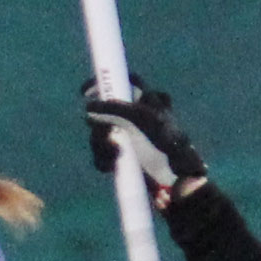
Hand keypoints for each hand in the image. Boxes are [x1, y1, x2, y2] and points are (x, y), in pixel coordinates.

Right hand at [84, 83, 208, 204]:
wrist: (176, 177)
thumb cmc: (165, 141)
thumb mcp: (141, 117)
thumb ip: (114, 108)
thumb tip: (87, 107)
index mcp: (148, 101)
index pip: (125, 82)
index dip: (104, 83)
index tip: (85, 92)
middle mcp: (137, 117)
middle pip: (104, 112)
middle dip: (99, 125)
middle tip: (104, 134)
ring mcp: (129, 138)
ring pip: (100, 134)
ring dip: (101, 146)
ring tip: (114, 156)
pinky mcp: (124, 158)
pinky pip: (102, 154)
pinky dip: (103, 160)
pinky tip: (111, 167)